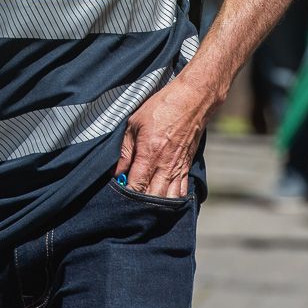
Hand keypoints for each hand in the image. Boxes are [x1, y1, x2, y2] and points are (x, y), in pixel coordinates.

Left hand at [113, 79, 205, 198]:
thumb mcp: (134, 123)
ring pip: (169, 199)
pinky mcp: (187, 167)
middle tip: (128, 206)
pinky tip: (163, 202)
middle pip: (153, 198)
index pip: (137, 186)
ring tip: (144, 207)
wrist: (192, 100)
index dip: (126, 196)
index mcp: (150, 153)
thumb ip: (124, 151)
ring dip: (156, 207)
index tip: (117, 198)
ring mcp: (178, 168)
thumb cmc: (161, 108)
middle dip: (140, 206)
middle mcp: (166, 165)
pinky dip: (172, 201)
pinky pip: (181, 192)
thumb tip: (116, 173)